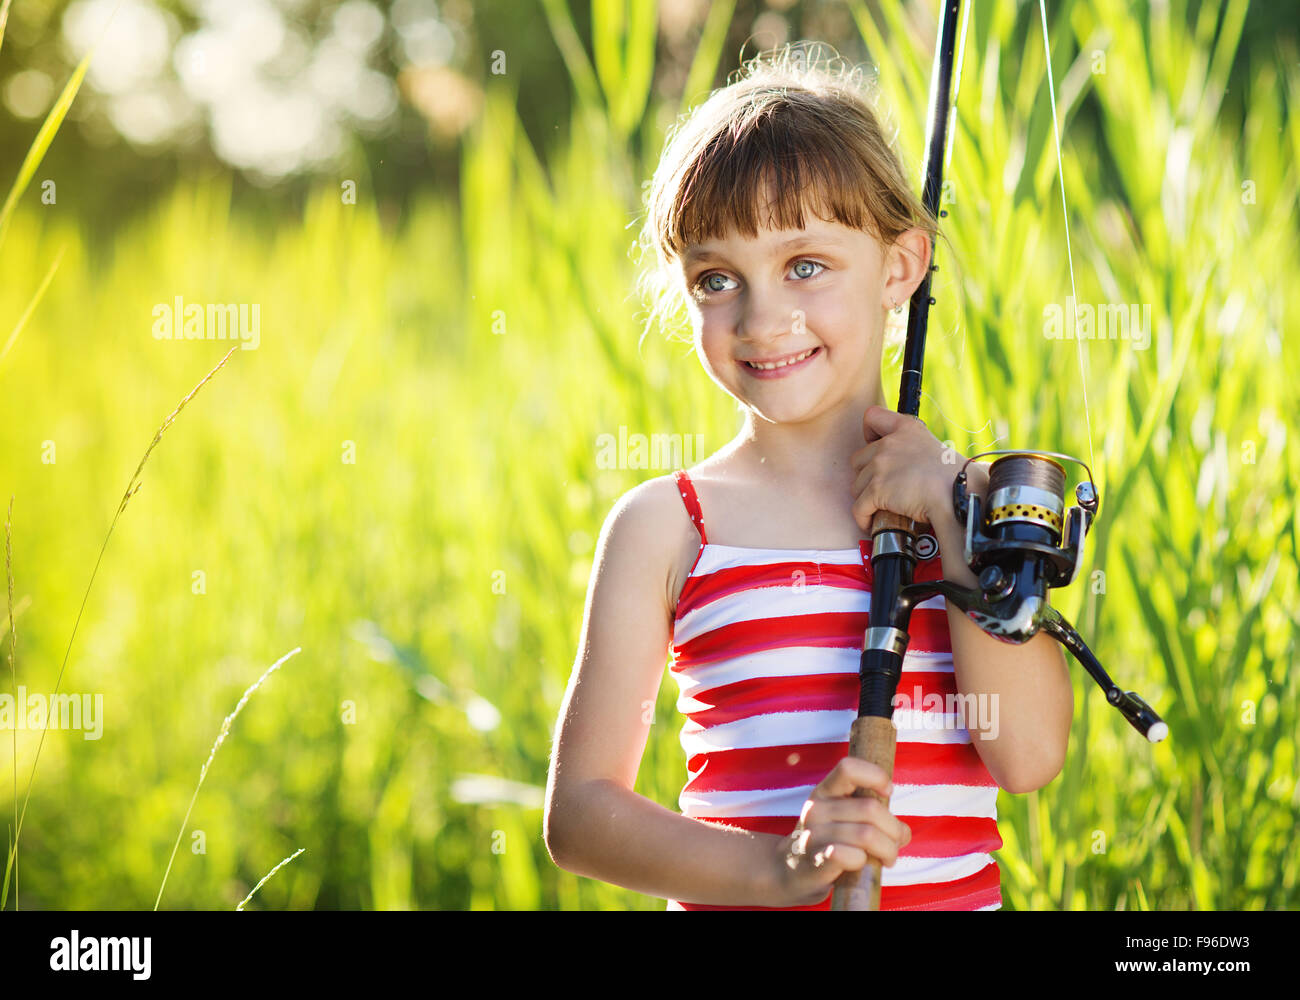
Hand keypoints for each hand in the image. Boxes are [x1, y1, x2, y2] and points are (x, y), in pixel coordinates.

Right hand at [771, 756, 911, 907]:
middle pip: (870, 809)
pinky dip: (865, 861)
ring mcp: (814, 834)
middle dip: (894, 829)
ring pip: (868, 835)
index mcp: (825, 791)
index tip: (888, 793)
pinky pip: (854, 856)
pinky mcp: (818, 860)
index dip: (875, 776)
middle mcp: (816, 808)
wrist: (792, 871)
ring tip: (887, 858)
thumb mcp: (845, 819)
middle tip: (896, 842)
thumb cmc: (829, 842)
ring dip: (888, 850)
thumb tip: (904, 832)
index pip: (848, 768)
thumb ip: (875, 817)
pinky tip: (863, 864)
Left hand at [850, 406, 952, 530]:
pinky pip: (859, 508)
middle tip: (882, 488)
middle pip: (858, 460)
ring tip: (879, 508)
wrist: (957, 494)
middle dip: (866, 475)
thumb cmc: (954, 478)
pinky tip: (871, 522)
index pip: (872, 416)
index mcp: (906, 428)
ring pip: (857, 486)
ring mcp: (881, 465)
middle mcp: (889, 443)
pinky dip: (863, 518)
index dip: (868, 434)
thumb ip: (912, 448)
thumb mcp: (932, 448)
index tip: (874, 446)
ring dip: (866, 498)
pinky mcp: (876, 489)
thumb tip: (901, 467)